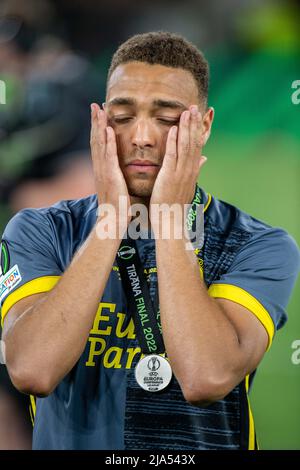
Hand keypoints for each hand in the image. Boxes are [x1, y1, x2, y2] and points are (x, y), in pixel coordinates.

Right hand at [90, 103, 129, 233]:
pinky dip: (106, 142)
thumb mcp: (119, 188)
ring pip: (99, 144)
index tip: (100, 114)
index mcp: (104, 170)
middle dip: (96, 122)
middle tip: (95, 104)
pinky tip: (107, 130)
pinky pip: (108, 156)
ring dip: (98, 126)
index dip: (99, 129)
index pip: (100, 146)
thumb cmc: (118, 208)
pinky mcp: (110, 176)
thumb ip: (119, 178)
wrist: (113, 222)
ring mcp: (104, 172)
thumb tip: (123, 174)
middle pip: (96, 140)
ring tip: (99, 109)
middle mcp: (100, 168)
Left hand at [150, 105, 206, 231]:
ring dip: (185, 128)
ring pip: (185, 146)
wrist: (171, 220)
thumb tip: (204, 158)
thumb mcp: (187, 183)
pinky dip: (173, 142)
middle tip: (193, 106)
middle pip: (194, 142)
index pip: (197, 145)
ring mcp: (180, 173)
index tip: (199, 114)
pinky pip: (172, 156)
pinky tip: (172, 129)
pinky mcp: (169, 177)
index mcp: (192, 170)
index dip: (198, 129)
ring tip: (186, 112)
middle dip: (194, 123)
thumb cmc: (175, 203)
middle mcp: (189, 169)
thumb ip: (196, 169)